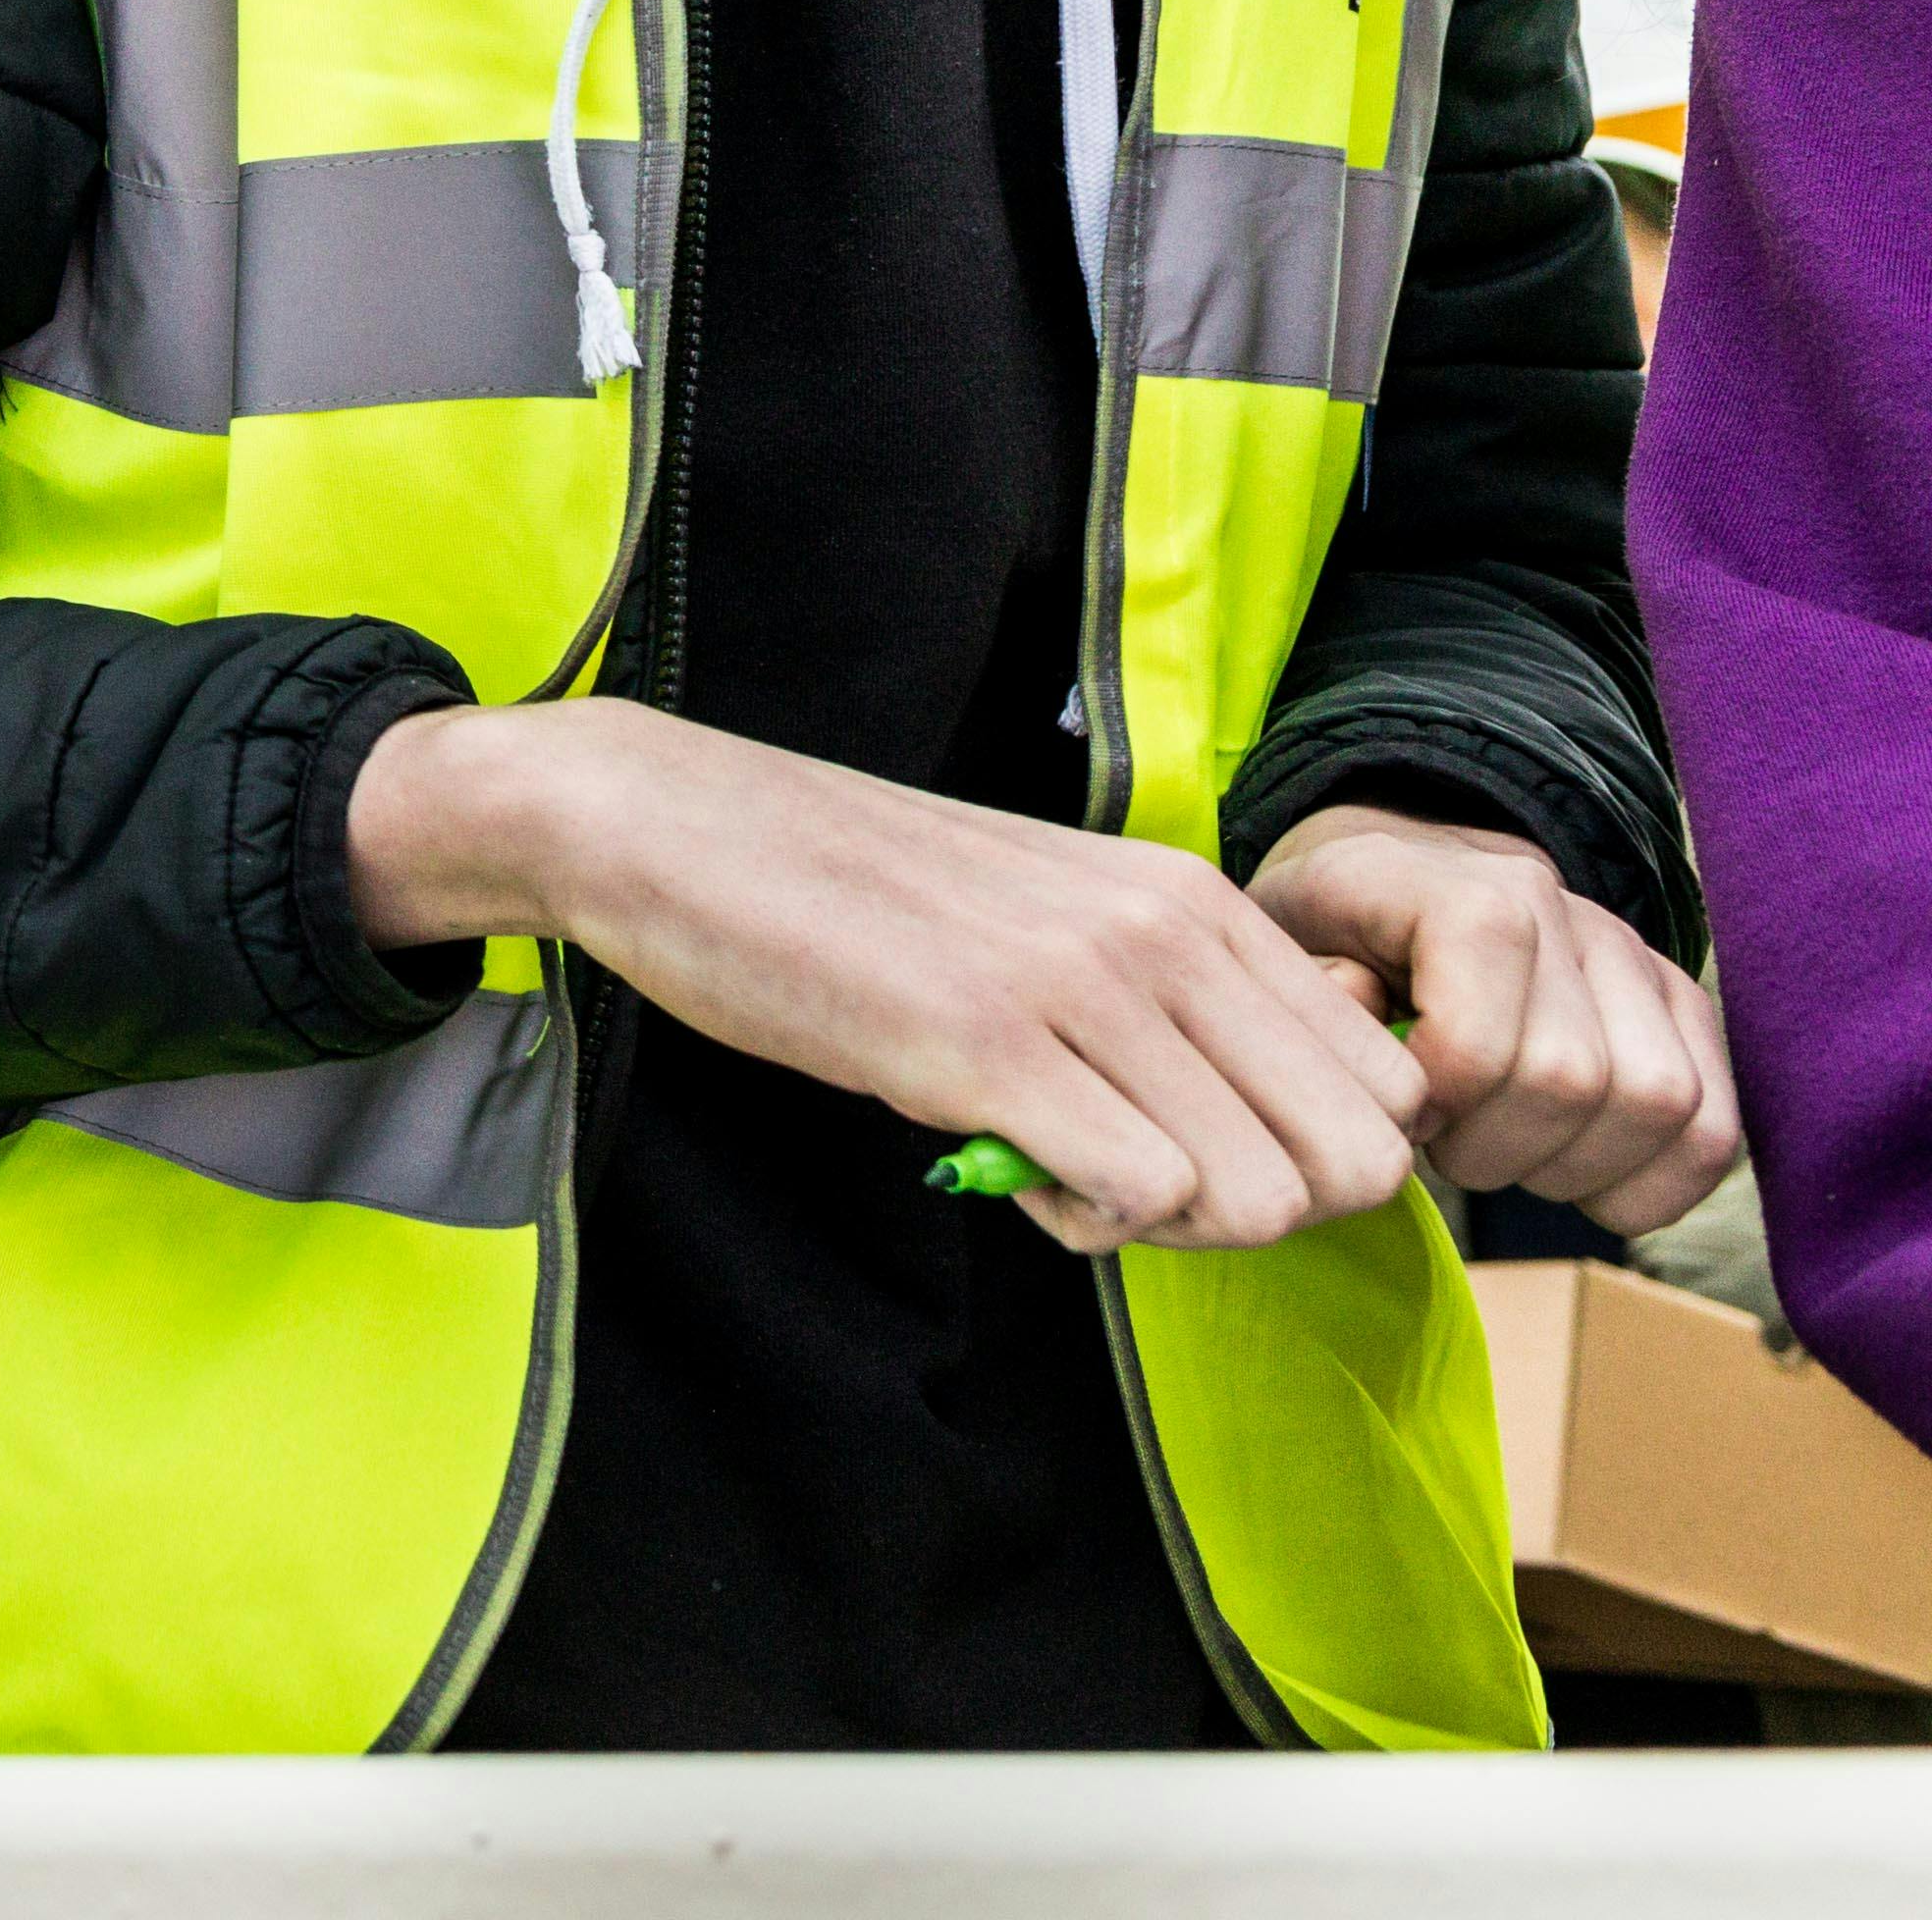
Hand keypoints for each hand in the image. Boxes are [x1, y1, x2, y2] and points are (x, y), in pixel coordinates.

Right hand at [351, 696, 1425, 1256]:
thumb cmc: (848, 887)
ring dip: (1167, 1227)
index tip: (1197, 1145)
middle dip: (1262, 1212)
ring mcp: (1080, 985)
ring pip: (1262, 1194)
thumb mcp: (1048, 910)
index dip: (1308, 1157)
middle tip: (1137, 1184)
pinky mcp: (983, 1044)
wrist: (668, 826)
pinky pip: (1140, 1194)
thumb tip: (1261, 1119)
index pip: (1385, 1087)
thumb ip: (1163, 992)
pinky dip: (1085, 1222)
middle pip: (1357, 1162)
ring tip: (1057, 1167)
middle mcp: (1164, 931)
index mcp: (1191, 897)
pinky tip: (1004, 1166)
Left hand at [1252, 805, 1740, 1233]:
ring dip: (1575, 1169)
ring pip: (1662, 1105)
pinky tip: (1578, 1180)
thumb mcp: (1279, 939)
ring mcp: (1634, 954)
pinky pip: (1716, 1127)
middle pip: (1574, 1083)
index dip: (1436, 1106)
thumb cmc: (1330, 926)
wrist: (1400, 868)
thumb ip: (1306, 982)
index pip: (1482, 1043)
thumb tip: (1366, 1007)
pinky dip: (1654, 1184)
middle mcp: (1563, 908)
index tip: (1395, 1110)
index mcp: (1457, 889)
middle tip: (1444, 1143)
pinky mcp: (1682, 1005)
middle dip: (1496, 1149)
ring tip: (1502, 1151)